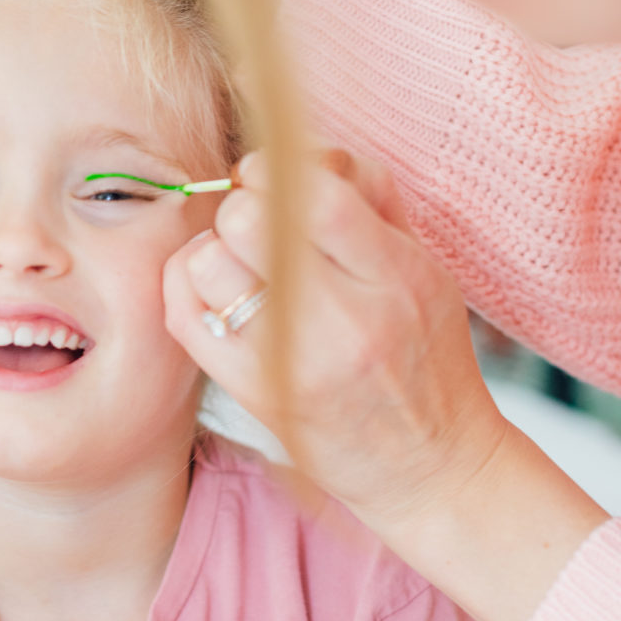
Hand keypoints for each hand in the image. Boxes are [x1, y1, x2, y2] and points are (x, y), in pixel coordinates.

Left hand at [164, 148, 508, 530]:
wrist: (434, 468)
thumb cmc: (430, 360)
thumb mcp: (426, 268)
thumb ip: (373, 200)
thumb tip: (310, 152)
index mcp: (395, 275)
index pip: (313, 192)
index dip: (273, 171)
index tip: (270, 181)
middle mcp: (344, 319)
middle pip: (247, 220)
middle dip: (242, 209)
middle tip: (255, 228)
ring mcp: (293, 361)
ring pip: (208, 263)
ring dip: (215, 252)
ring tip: (239, 267)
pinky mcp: (256, 393)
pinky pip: (186, 316)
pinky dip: (189, 289)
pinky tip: (215, 294)